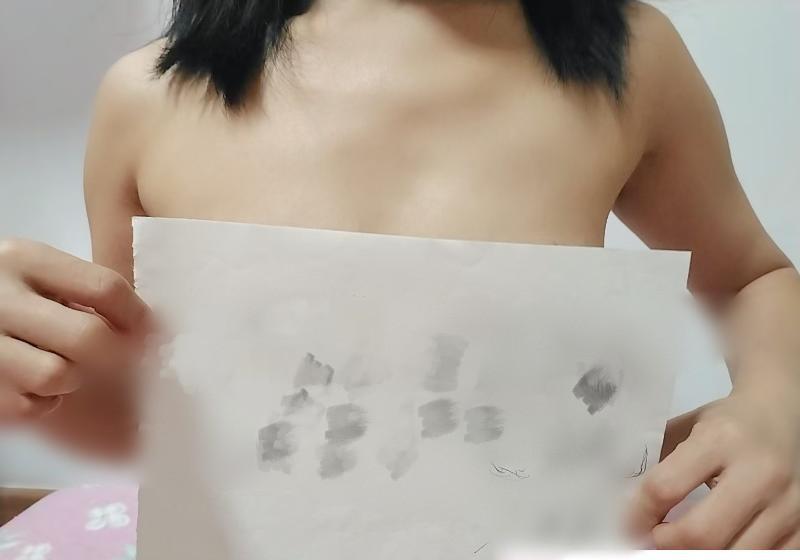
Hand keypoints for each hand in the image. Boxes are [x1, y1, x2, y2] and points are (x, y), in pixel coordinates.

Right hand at [0, 238, 149, 437]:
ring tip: (60, 364)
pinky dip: (41, 402)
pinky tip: (31, 384)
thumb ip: (80, 289)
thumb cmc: (6, 295)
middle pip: (88, 336)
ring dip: (70, 378)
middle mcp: (0, 298)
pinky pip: (30, 406)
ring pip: (58, 375)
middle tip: (123, 359)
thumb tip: (149, 326)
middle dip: (115, 353)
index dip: (139, 315)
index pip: (105, 288)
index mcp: (24, 259)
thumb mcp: (35, 273)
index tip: (155, 332)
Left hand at [628, 388, 799, 548]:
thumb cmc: (730, 423)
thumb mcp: (690, 426)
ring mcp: (788, 503)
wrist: (786, 412)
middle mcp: (760, 472)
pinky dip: (731, 557)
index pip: (665, 488)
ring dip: (696, 556)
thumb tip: (625, 503)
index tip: (626, 523)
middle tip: (651, 539)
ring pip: (733, 555)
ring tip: (679, 544)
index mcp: (721, 439)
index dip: (637, 514)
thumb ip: (658, 459)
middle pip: (701, 534)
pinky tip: (716, 546)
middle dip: (665, 544)